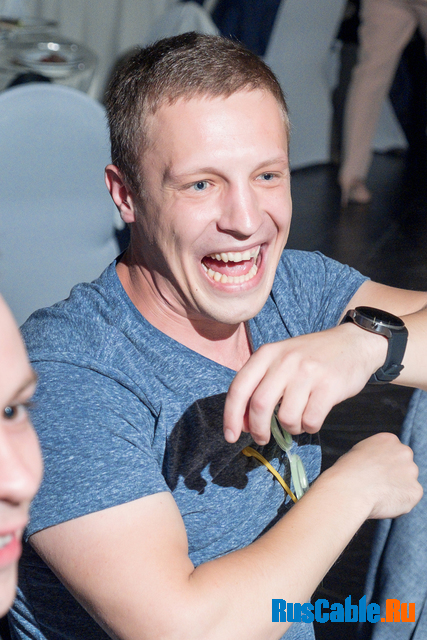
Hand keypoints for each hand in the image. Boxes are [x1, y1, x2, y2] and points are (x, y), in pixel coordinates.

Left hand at [224, 323, 386, 444]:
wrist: (354, 343)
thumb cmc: (312, 357)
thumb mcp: (282, 358)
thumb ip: (261, 383)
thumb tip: (244, 422)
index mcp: (267, 354)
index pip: (239, 388)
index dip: (231, 416)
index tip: (230, 436)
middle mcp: (284, 361)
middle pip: (259, 406)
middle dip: (258, 430)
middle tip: (262, 439)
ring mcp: (307, 373)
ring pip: (286, 417)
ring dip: (290, 428)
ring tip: (298, 420)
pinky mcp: (329, 386)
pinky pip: (310, 421)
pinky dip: (309, 427)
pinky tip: (313, 417)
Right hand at [325, 432, 422, 519]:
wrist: (349, 489)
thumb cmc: (347, 472)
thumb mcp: (358, 452)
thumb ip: (375, 456)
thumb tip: (379, 467)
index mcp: (389, 440)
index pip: (394, 452)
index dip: (384, 465)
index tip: (375, 473)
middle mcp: (404, 452)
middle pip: (404, 466)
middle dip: (394, 476)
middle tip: (377, 486)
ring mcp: (412, 471)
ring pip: (407, 484)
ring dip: (397, 490)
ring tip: (377, 495)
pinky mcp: (415, 490)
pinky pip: (409, 499)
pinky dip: (399, 503)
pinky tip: (383, 502)